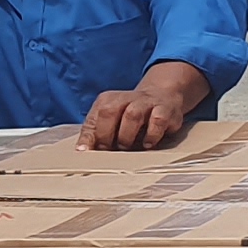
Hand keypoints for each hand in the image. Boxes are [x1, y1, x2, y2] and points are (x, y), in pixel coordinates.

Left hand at [82, 63, 206, 149]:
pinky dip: (151, 135)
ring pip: (131, 115)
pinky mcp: (165, 110)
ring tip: (126, 147)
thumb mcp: (112, 120)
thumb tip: (82, 151)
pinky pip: (157, 120)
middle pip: (108, 111)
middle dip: (106, 135)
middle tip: (108, 150)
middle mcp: (126, 98)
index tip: (85, 152)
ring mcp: (146, 103)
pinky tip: (147, 144)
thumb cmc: (131, 115)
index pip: (93, 118)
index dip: (88, 137)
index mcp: (108, 100)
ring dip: (127, 136)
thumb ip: (96, 133)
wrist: (163, 95)